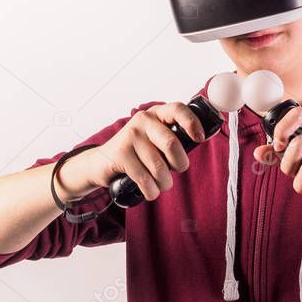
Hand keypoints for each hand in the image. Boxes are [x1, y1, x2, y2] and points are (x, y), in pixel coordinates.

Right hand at [58, 103, 204, 201]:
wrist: (102, 163)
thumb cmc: (137, 153)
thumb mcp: (155, 139)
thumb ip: (173, 138)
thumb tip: (200, 140)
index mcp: (156, 114)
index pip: (177, 109)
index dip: (192, 123)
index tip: (200, 138)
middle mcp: (143, 121)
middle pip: (171, 144)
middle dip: (179, 164)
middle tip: (177, 170)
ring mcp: (130, 136)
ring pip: (159, 166)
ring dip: (164, 182)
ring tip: (161, 184)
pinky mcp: (121, 153)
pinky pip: (144, 178)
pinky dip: (151, 190)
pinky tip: (151, 191)